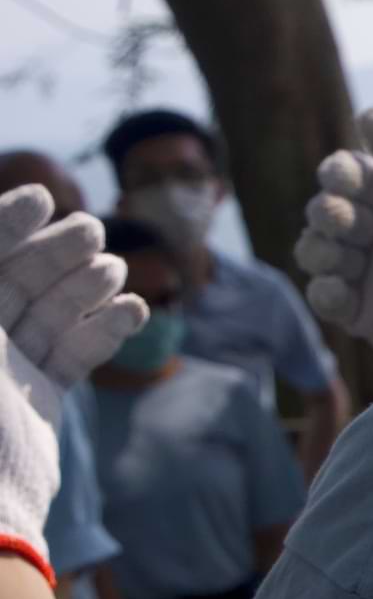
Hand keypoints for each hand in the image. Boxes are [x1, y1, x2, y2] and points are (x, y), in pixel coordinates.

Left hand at [0, 186, 146, 576]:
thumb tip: (5, 241)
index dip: (8, 224)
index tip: (40, 199)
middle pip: (18, 279)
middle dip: (55, 252)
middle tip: (94, 231)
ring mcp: (6, 370)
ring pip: (51, 313)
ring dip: (87, 288)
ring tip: (117, 272)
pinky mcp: (40, 400)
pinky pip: (75, 356)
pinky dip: (105, 332)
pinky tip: (135, 312)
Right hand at [295, 109, 372, 364]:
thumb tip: (368, 114)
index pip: (348, 179)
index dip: (338, 175)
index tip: (339, 176)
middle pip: (325, 212)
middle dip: (330, 214)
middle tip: (352, 223)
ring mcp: (367, 274)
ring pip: (315, 252)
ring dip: (321, 250)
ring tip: (346, 256)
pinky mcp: (364, 313)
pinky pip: (324, 299)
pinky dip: (324, 292)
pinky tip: (341, 288)